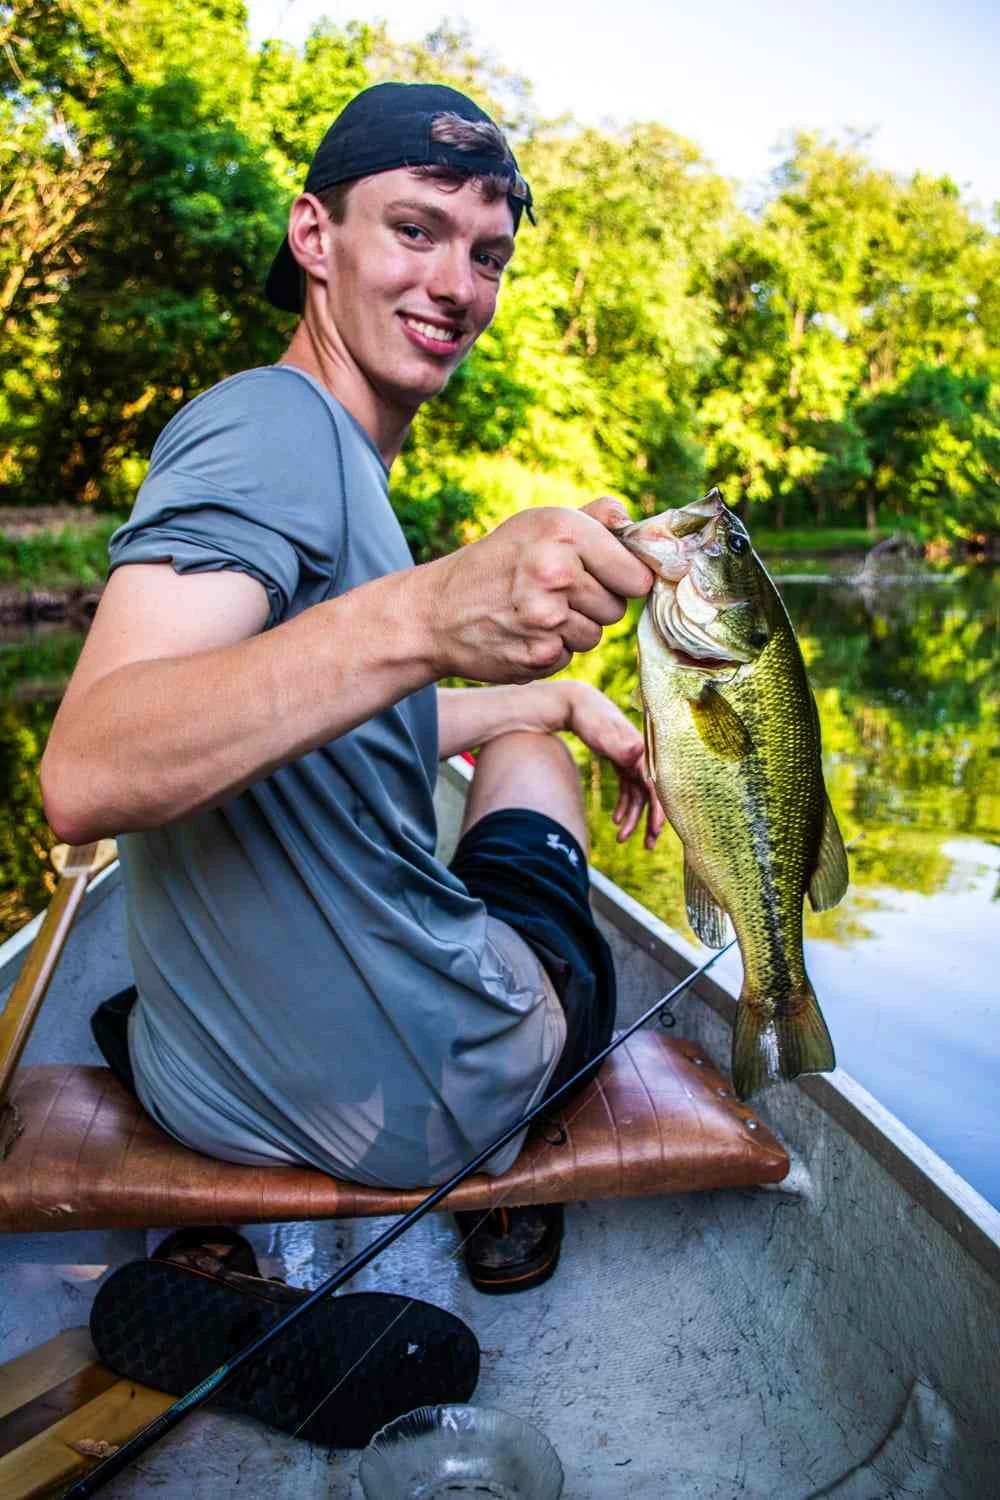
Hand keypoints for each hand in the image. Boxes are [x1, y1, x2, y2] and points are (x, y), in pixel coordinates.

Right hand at [419, 497, 653, 684]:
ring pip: (596, 635)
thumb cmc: (495, 564)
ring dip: (573, 629)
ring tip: (535, 613)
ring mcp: (548, 616)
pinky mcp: (540, 655)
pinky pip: (571, 656)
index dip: (624, 579)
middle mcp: (557, 570)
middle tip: (553, 594)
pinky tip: (523, 634)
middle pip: (617, 607)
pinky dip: (552, 649)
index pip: (636, 573)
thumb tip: (642, 527)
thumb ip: (595, 520)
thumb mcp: (538, 524)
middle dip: (594, 604)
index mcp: (563, 529)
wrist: (436, 613)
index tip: (605, 578)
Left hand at [563, 682, 664, 849]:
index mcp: (643, 752)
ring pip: (639, 796)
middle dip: (651, 822)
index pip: (656, 787)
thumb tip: (638, 753)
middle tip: (648, 846)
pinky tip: (614, 821)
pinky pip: (629, 790)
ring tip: (621, 839)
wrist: (574, 703)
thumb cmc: (588, 716)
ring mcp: (633, 760)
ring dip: (632, 819)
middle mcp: (642, 757)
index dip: (658, 811)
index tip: (655, 832)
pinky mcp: (622, 762)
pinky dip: (624, 806)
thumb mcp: (602, 731)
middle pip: (652, 795)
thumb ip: (620, 744)